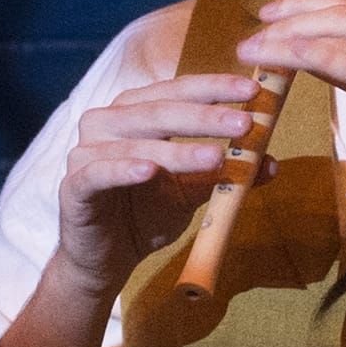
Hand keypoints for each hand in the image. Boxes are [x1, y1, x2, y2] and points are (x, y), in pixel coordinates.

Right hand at [50, 71, 267, 287]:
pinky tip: (149, 170)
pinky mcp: (73, 185)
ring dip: (178, 149)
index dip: (214, 87)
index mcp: (135, 112)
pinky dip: (124, 169)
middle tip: (245, 123)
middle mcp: (106, 122)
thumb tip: (271, 163)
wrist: (107, 259)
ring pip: (136, 142)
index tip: (253, 89)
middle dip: (206, 117)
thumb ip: (223, 174)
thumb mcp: (192, 191)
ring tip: (217, 156)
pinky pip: (100, 173)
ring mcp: (86, 152)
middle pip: (159, 111)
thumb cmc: (147, 213)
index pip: (177, 90)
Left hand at [238, 0, 345, 220]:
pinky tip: (287, 57)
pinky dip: (317, 59)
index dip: (303, 6)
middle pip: (341, 16)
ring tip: (252, 53)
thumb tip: (310, 51)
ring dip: (288, 43)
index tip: (267, 14)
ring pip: (341, 38)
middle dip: (287, 23)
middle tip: (248, 37)